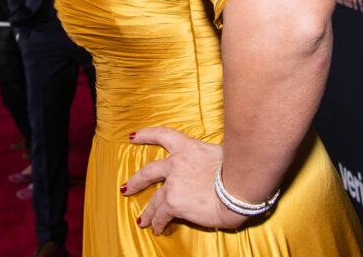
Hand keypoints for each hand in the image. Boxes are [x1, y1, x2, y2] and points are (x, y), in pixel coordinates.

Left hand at [123, 126, 249, 235]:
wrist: (237, 188)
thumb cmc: (236, 170)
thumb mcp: (218, 154)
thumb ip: (205, 159)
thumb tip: (208, 168)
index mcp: (188, 147)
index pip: (162, 135)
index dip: (146, 134)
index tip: (133, 136)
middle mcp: (176, 163)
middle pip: (148, 172)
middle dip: (136, 181)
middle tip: (126, 188)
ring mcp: (172, 183)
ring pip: (154, 200)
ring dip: (148, 212)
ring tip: (142, 220)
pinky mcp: (173, 202)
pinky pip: (161, 215)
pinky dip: (158, 223)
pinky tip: (158, 229)